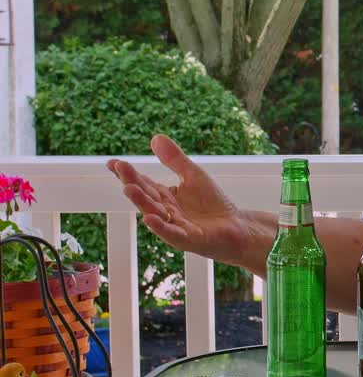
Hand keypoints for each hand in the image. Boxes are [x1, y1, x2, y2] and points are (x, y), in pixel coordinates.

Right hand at [107, 135, 250, 261]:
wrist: (235, 227)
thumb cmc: (212, 204)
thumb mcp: (193, 175)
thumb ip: (175, 160)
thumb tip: (155, 137)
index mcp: (164, 197)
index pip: (143, 183)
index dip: (128, 174)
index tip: (112, 162)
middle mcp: (165, 211)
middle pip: (145, 196)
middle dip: (132, 183)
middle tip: (120, 168)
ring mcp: (175, 226)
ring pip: (155, 213)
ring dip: (141, 202)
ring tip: (128, 188)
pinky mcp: (188, 239)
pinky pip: (172, 233)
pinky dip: (161, 227)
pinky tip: (150, 218)